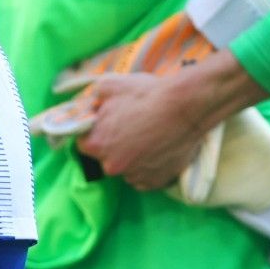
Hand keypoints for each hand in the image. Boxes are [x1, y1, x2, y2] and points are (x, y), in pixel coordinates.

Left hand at [74, 73, 210, 191]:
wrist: (186, 107)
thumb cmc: (146, 95)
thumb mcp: (109, 85)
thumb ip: (92, 99)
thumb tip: (91, 106)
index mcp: (96, 145)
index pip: (84, 142)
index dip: (94, 131)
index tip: (106, 123)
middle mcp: (112, 166)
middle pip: (106, 157)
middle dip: (114, 144)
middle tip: (131, 127)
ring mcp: (135, 177)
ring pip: (126, 168)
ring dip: (132, 157)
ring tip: (148, 136)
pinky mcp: (157, 182)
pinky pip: (145, 177)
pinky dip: (149, 167)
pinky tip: (157, 149)